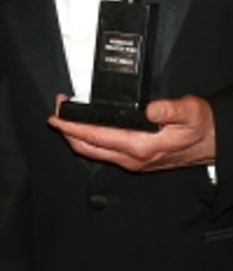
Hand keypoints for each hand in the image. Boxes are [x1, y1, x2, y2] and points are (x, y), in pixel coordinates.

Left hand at [48, 94, 214, 171]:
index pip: (96, 137)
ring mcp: (132, 162)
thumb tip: (150, 108)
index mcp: (141, 146)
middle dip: (66, 131)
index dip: (72, 126)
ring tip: (65, 117)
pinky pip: (103, 152)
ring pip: (93, 152)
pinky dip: (89, 140)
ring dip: (76, 136)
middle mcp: (132, 158)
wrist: (215, 144)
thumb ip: (170, 110)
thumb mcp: (191, 112)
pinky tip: (85, 128)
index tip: (56, 116)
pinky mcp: (135, 160)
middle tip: (56, 111)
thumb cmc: (202, 128)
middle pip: (86, 148)